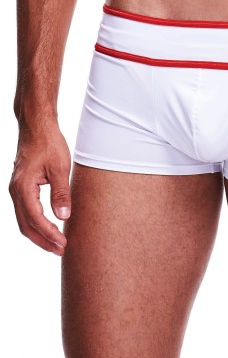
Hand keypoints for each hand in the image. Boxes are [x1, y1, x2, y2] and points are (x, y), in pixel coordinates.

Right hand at [9, 123, 71, 255]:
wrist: (36, 125)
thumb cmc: (48, 142)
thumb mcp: (59, 167)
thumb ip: (61, 192)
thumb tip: (63, 216)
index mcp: (23, 187)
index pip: (35, 219)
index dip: (49, 234)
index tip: (63, 243)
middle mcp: (15, 190)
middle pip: (25, 225)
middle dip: (43, 240)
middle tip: (61, 249)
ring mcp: (16, 189)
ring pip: (23, 220)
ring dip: (39, 234)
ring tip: (56, 243)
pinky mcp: (20, 186)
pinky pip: (25, 211)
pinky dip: (35, 223)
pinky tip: (48, 226)